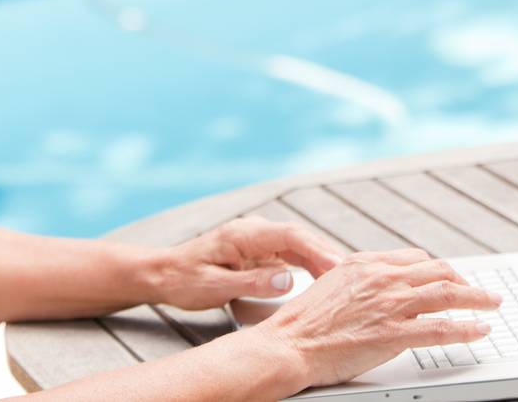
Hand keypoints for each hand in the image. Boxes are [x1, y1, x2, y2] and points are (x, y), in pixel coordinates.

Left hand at [150, 217, 345, 310]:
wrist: (163, 274)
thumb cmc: (184, 280)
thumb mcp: (215, 287)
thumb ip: (253, 282)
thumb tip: (289, 280)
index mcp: (244, 234)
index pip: (290, 236)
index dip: (317, 250)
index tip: (338, 266)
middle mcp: (254, 231)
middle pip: (300, 238)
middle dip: (327, 254)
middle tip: (353, 276)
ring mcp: (258, 240)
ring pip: (298, 246)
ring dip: (321, 261)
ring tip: (345, 281)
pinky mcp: (259, 252)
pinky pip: (290, 255)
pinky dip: (309, 266)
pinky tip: (324, 280)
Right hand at [252, 248, 501, 387]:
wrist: (290, 343)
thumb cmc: (304, 322)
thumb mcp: (332, 284)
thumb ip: (360, 280)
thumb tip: (379, 285)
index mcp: (366, 263)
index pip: (415, 258)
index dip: (439, 269)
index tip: (450, 278)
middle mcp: (382, 277)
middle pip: (437, 270)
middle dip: (464, 280)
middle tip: (479, 292)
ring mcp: (389, 304)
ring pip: (447, 293)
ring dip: (477, 298)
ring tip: (493, 304)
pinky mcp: (393, 333)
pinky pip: (441, 328)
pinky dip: (466, 328)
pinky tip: (480, 330)